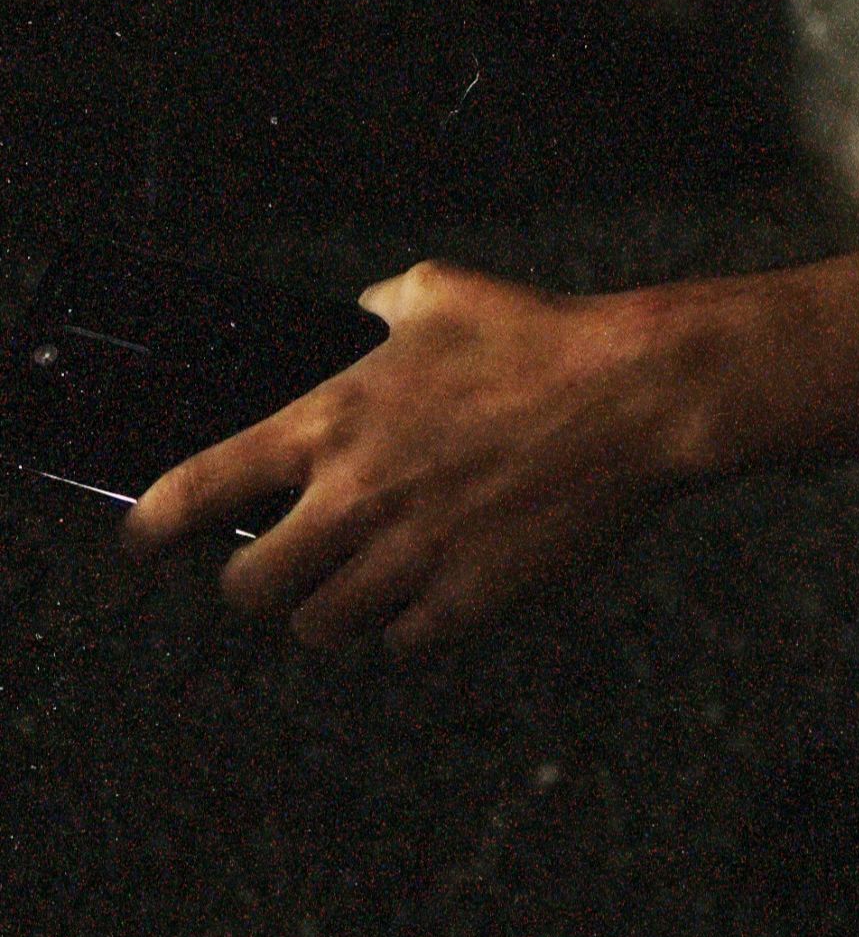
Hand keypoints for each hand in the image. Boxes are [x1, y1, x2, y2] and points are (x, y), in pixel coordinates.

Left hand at [119, 258, 684, 655]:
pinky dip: (408, 626)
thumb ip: (378, 306)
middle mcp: (356, 498)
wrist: (636, 394)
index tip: (143, 542)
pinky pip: (402, 645)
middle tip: (287, 561)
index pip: (197, 491)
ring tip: (366, 579)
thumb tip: (357, 318)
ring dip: (335, 607)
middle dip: (260, 578)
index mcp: (333, 420)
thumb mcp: (443, 291)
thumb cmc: (544, 333)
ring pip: (321, 627)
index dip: (151, 527)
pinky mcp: (467, 599)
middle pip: (249, 587)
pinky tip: (434, 588)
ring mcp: (410, 556)